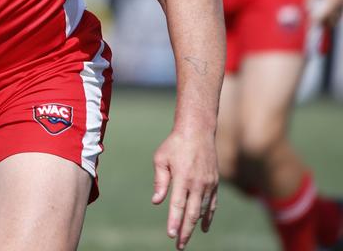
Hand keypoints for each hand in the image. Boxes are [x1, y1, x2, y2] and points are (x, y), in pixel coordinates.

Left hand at [152, 127, 218, 248]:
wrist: (198, 131)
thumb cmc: (175, 144)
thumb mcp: (161, 158)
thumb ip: (160, 181)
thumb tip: (157, 201)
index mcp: (182, 177)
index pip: (178, 205)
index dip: (174, 221)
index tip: (171, 235)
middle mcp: (197, 183)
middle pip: (192, 213)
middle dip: (185, 231)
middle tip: (179, 245)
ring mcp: (208, 184)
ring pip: (203, 211)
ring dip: (195, 226)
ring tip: (187, 239)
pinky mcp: (214, 183)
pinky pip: (212, 204)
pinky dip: (208, 216)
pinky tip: (203, 226)